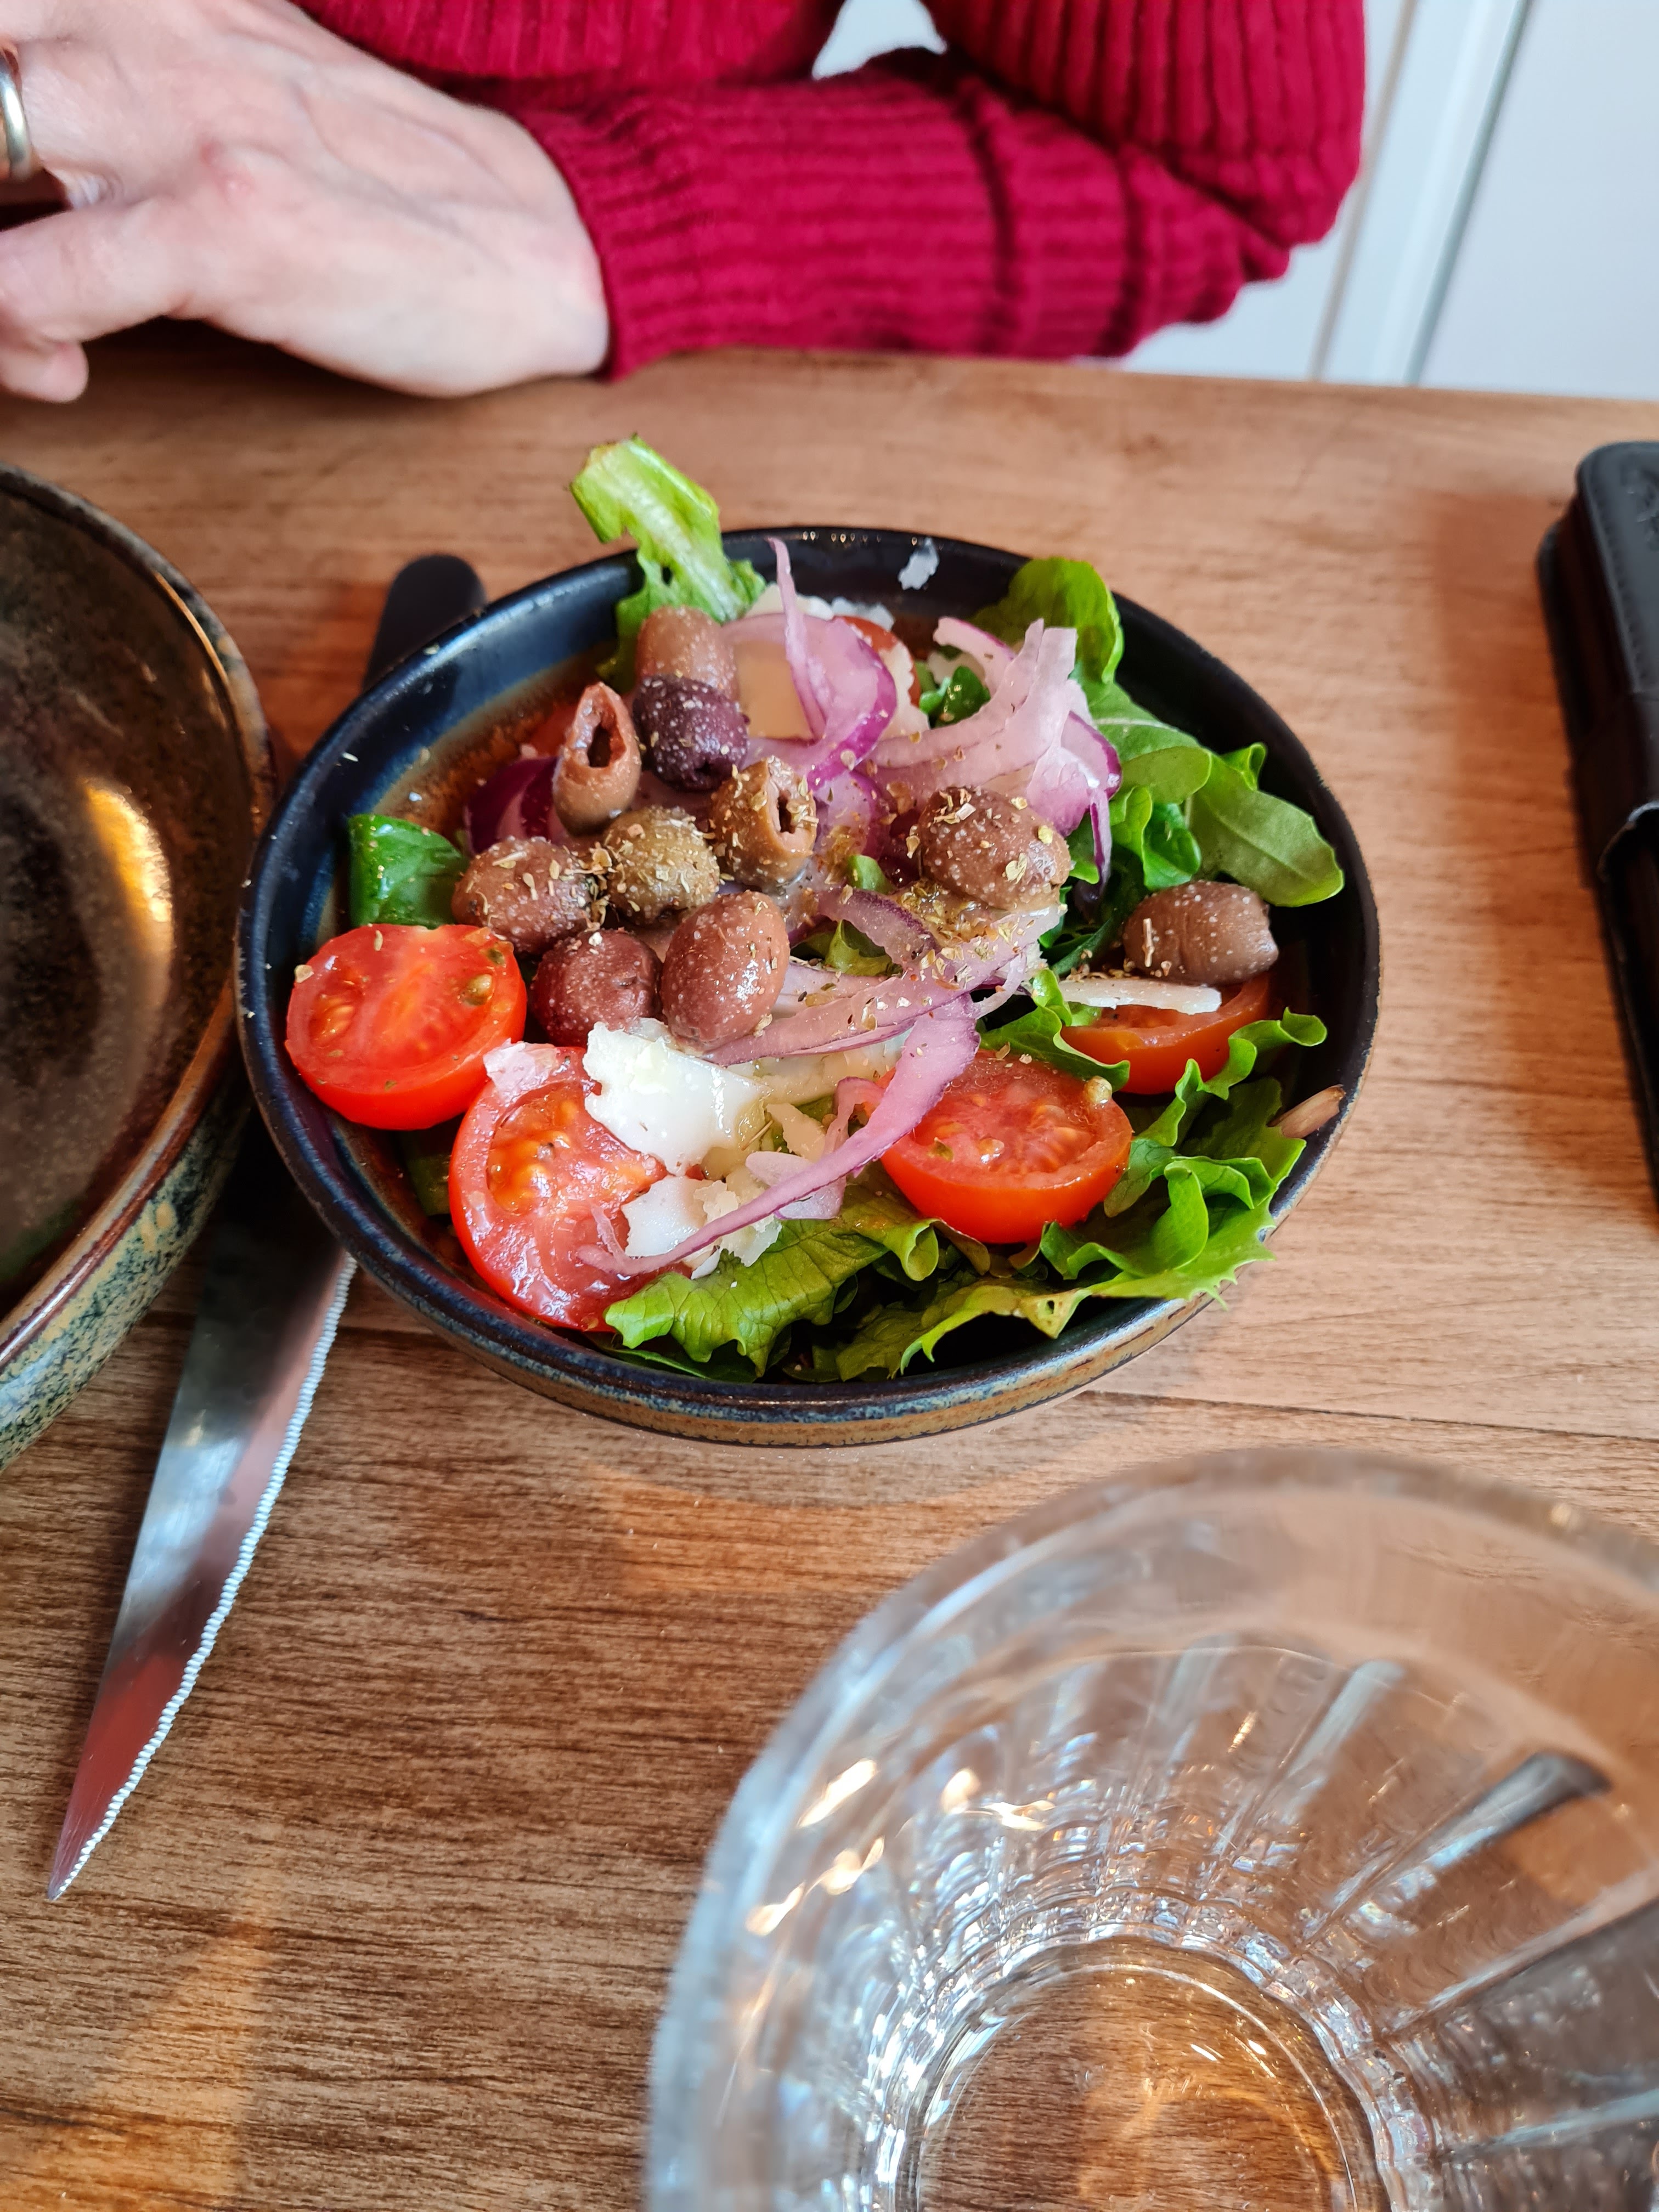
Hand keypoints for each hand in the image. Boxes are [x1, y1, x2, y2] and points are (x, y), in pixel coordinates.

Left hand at [0, 0, 609, 399]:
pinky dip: (14, 329)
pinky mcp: (223, 229)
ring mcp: (176, 124)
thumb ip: (104, 88)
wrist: (535, 236)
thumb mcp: (216, 76)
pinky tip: (54, 369)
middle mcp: (135, 25)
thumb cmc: (373, 177)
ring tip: (11, 320)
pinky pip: (44, 282)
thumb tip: (15, 152)